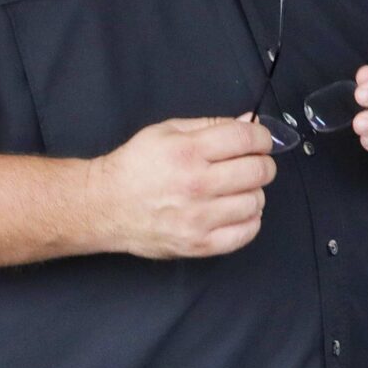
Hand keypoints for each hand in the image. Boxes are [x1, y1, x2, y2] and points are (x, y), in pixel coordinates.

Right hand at [92, 117, 275, 259]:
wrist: (105, 206)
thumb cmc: (135, 166)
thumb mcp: (166, 131)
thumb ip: (210, 125)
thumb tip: (247, 123)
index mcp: (188, 151)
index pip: (246, 139)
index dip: (262, 137)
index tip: (261, 141)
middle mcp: (196, 184)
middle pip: (257, 171)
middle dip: (262, 163)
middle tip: (252, 164)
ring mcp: (198, 218)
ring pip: (256, 202)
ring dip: (253, 192)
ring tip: (238, 189)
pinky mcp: (199, 244)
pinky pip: (245, 233)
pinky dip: (249, 221)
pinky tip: (236, 211)